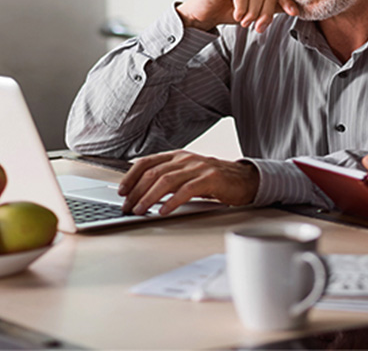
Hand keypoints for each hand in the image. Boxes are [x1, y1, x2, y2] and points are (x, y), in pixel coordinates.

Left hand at [118, 150, 259, 214]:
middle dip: (136, 191)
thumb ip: (169, 178)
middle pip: (153, 172)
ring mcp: (198, 167)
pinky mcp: (210, 179)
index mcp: (178, 155)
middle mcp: (186, 159)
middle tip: (127, 207)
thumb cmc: (215, 180)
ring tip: (140, 210)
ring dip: (149, 197)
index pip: (146, 162)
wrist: (246, 180)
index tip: (121, 191)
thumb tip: (142, 193)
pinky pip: (186, 190)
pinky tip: (163, 211)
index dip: (130, 176)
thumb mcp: (188, 174)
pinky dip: (172, 202)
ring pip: (166, 180)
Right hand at [176, 0, 298, 32]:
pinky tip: (236, 16)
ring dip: (253, 14)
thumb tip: (289, 9)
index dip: (286, 1)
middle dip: (266, 13)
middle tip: (259, 28)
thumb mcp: (252, 12)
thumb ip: (268, 8)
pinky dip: (241, 9)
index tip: (293, 13)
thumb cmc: (224, 12)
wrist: (200, 16)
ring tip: (244, 23)